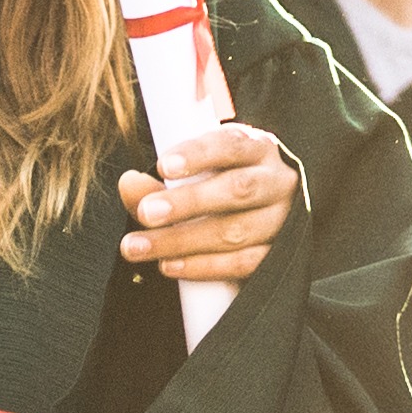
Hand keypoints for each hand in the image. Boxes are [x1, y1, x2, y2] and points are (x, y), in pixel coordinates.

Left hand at [125, 121, 299, 285]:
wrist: (255, 218)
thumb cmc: (217, 187)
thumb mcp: (191, 175)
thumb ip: (157, 182)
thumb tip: (129, 184)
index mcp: (257, 148)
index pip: (231, 145)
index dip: (198, 154)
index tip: (163, 166)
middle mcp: (277, 180)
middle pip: (238, 190)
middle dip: (188, 202)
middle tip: (146, 212)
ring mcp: (282, 219)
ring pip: (236, 231)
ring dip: (181, 241)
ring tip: (138, 246)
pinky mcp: (278, 254)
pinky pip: (243, 263)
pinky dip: (203, 266)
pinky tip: (169, 265)